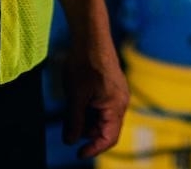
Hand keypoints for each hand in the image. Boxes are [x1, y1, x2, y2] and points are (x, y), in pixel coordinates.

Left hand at [58, 30, 129, 158]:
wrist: (91, 36)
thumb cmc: (85, 63)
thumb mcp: (75, 96)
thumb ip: (74, 121)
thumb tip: (70, 141)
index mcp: (116, 106)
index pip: (109, 138)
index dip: (94, 149)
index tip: (78, 154)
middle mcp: (121, 101)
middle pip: (105, 129)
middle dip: (86, 131)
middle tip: (69, 124)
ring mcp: (117, 93)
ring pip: (102, 117)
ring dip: (86, 118)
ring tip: (71, 105)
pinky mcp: (111, 86)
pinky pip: (102, 105)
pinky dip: (88, 108)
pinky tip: (77, 98)